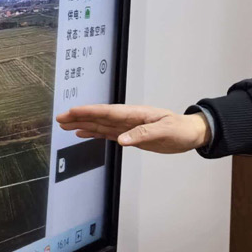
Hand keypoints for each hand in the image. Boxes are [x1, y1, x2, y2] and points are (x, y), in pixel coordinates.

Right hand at [56, 104, 210, 152]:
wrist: (191, 134)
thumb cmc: (181, 129)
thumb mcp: (165, 131)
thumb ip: (143, 135)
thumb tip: (122, 140)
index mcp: (136, 114)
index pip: (108, 112)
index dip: (89, 112)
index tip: (72, 112)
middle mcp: (129, 119)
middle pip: (99, 117)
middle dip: (80, 117)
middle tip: (61, 119)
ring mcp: (128, 127)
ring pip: (101, 124)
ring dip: (83, 124)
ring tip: (66, 125)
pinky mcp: (131, 135)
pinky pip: (108, 133)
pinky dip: (94, 133)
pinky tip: (84, 133)